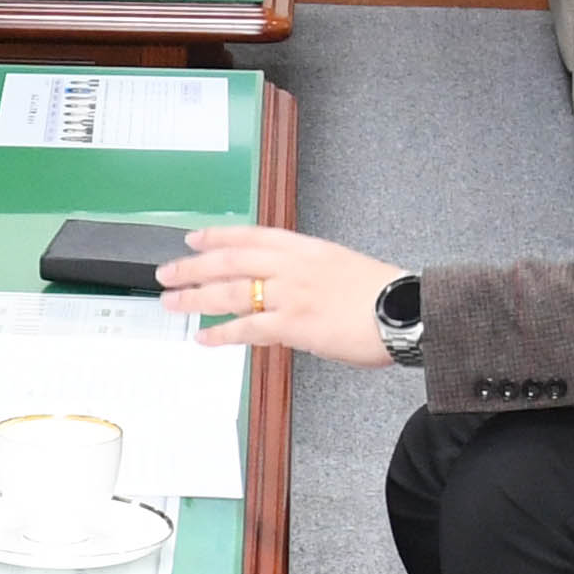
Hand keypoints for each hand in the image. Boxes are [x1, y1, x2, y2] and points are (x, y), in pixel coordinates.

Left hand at [158, 224, 405, 363]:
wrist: (407, 310)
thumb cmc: (381, 293)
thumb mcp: (339, 265)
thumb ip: (306, 271)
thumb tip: (281, 284)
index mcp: (305, 247)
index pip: (251, 235)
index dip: (218, 236)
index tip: (193, 238)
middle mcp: (293, 265)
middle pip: (231, 260)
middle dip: (193, 266)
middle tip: (166, 273)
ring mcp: (292, 294)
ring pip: (231, 292)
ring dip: (196, 298)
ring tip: (172, 303)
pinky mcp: (295, 324)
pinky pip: (248, 328)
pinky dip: (222, 333)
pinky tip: (204, 338)